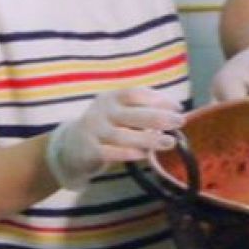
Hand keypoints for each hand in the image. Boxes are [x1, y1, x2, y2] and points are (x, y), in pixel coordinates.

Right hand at [46, 88, 183, 191]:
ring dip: (149, 138)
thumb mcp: (118, 112)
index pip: (136, 94)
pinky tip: (144, 154)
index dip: (159, 99)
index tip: (178, 107)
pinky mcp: (89, 151)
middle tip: (179, 122)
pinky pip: (111, 152)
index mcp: (111, 98)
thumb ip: (140, 111)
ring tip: (169, 142)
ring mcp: (94, 131)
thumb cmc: (104, 127)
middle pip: (133, 113)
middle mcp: (101, 112)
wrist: (68, 147)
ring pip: (124, 135)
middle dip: (159, 117)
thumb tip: (174, 113)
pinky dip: (128, 153)